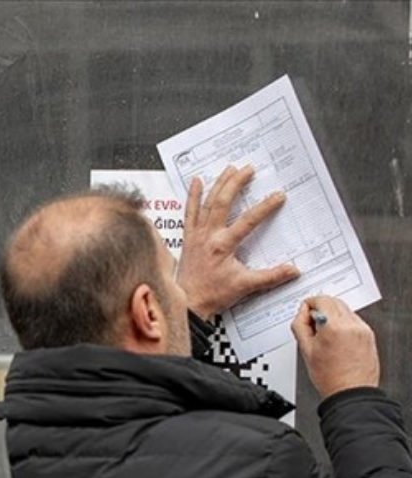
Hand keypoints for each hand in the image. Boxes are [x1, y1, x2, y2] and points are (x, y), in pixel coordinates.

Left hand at [179, 165, 299, 319]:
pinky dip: (192, 196)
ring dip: (219, 184)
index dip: (264, 207)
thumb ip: (272, 276)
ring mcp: (197, 235)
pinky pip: (189, 212)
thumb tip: (294, 270)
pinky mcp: (189, 237)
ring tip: (229, 168)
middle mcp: (208, 236)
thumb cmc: (213, 294)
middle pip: (223, 203)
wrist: (188, 304)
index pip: (248, 221)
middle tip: (249, 169)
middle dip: (237, 184)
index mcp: (223, 246)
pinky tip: (196, 181)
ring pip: (206, 203)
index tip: (278, 196)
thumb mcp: (246, 286)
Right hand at [292, 295, 378, 397]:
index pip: (322, 300)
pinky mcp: (368, 335)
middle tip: (312, 323)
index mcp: (334, 326)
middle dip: (321, 308)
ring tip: (325, 335)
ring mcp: (362, 329)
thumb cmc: (330, 377)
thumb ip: (300, 326)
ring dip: (332, 315)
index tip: (305, 311)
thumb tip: (301, 313)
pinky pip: (353, 321)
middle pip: (334, 302)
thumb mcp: (305, 350)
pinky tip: (336, 340)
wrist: (350, 391)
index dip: (310, 304)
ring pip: (344, 310)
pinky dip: (343, 324)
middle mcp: (351, 325)